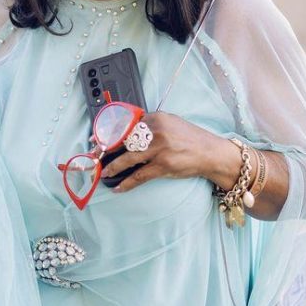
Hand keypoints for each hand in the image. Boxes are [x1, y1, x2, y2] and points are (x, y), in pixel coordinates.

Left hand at [99, 111, 219, 192]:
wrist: (210, 153)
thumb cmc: (190, 139)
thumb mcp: (169, 124)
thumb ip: (150, 125)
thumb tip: (126, 132)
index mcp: (156, 117)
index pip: (125, 124)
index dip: (108, 133)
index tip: (97, 140)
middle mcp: (156, 131)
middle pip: (123, 141)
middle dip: (106, 151)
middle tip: (95, 157)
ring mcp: (159, 149)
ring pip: (128, 158)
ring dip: (112, 168)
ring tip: (103, 173)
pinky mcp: (164, 165)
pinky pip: (139, 176)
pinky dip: (127, 183)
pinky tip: (119, 187)